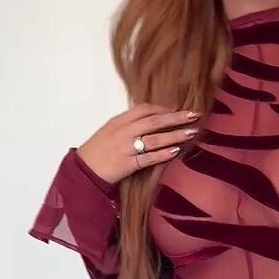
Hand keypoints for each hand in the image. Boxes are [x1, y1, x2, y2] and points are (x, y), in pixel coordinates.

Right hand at [76, 102, 201, 184]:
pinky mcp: (128, 164)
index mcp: (119, 120)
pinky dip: (163, 154)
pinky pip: (149, 158)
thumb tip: (151, 119)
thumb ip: (128, 123)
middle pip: (155, 121)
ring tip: (191, 132)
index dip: (163, 108)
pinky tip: (176, 151)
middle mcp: (124, 131)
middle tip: (194, 114)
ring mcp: (126, 147)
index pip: (145, 109)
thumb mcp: (110, 130)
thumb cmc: (97, 150)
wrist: (84, 170)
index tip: (177, 109)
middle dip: (176, 117)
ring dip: (175, 135)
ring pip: (156, 139)